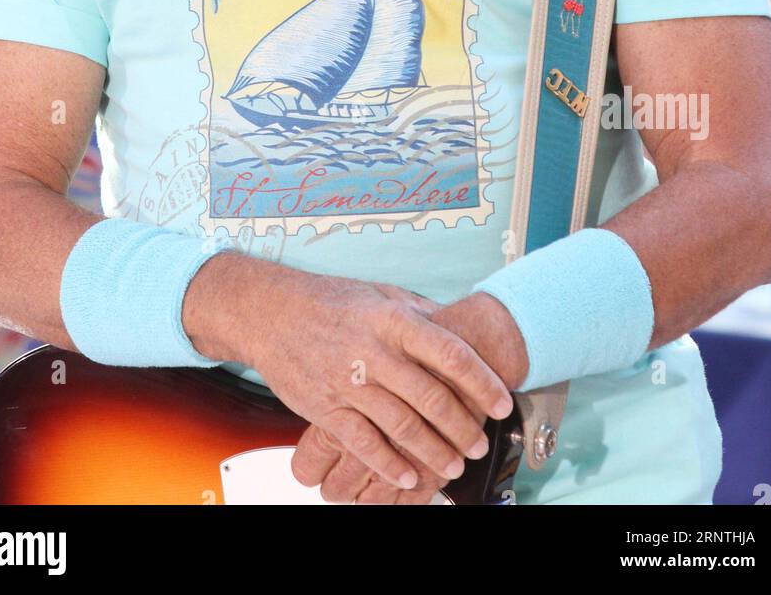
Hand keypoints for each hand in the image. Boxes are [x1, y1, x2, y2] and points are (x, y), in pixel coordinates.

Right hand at [291, 291, 527, 503]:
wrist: (269, 312)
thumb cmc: (328, 300)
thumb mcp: (379, 293)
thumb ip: (417, 311)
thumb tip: (455, 324)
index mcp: (392, 319)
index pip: (449, 352)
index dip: (480, 381)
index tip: (501, 402)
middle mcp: (373, 351)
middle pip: (431, 397)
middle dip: (463, 427)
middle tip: (480, 443)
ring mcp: (348, 382)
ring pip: (402, 426)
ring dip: (433, 452)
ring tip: (454, 466)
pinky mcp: (325, 407)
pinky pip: (363, 443)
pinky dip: (387, 464)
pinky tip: (406, 477)